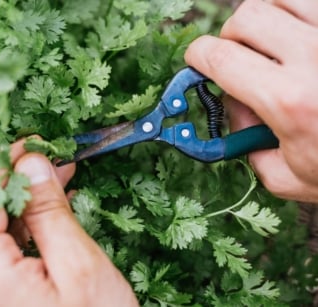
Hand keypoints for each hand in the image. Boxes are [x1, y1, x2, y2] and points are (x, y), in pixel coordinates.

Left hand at [0, 138, 137, 306]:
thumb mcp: (80, 265)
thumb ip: (49, 212)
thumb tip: (32, 162)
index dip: (1, 166)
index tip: (31, 146)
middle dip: (11, 180)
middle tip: (47, 160)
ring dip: (19, 201)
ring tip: (54, 180)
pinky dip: (20, 226)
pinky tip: (47, 212)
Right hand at [185, 0, 317, 200]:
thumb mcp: (284, 176)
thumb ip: (246, 143)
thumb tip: (236, 104)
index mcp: (290, 101)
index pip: (220, 58)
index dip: (197, 56)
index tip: (197, 62)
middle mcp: (313, 59)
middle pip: (245, 17)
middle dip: (229, 37)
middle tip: (239, 59)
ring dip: (263, 17)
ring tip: (269, 42)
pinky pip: (312, 1)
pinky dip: (295, 12)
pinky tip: (299, 37)